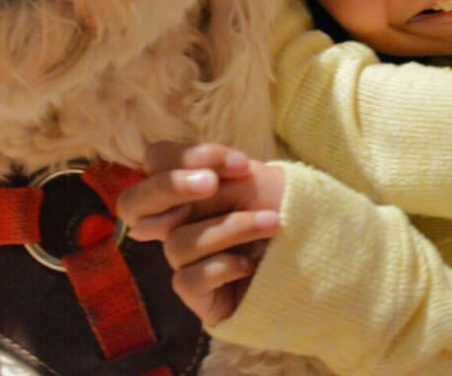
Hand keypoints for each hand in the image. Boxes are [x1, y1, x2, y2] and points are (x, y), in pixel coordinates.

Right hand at [118, 142, 284, 325]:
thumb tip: (144, 221)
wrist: (318, 243)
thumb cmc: (280, 205)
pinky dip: (223, 266)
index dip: (187, 157)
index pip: (155, 163)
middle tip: (211, 184)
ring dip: (231, 228)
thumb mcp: (246, 178)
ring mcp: (184, 260)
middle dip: (171, 188)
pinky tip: (250, 264)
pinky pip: (189, 279)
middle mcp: (174, 223)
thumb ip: (203, 178)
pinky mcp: (197, 294)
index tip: (240, 163)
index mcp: (183, 188)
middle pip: (132, 205)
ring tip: (272, 224)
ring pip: (178, 242)